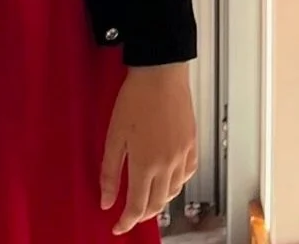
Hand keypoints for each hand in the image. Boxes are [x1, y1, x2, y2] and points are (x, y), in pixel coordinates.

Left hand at [100, 62, 197, 235]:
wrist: (161, 71)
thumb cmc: (136, 98)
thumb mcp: (114, 136)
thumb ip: (110, 172)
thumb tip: (106, 201)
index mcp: (146, 164)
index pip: (137, 207)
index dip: (126, 222)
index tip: (118, 226)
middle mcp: (168, 164)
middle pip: (157, 204)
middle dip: (142, 215)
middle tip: (130, 215)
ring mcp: (183, 153)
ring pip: (174, 191)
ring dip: (160, 200)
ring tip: (148, 198)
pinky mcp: (192, 141)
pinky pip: (188, 172)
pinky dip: (178, 183)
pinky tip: (170, 179)